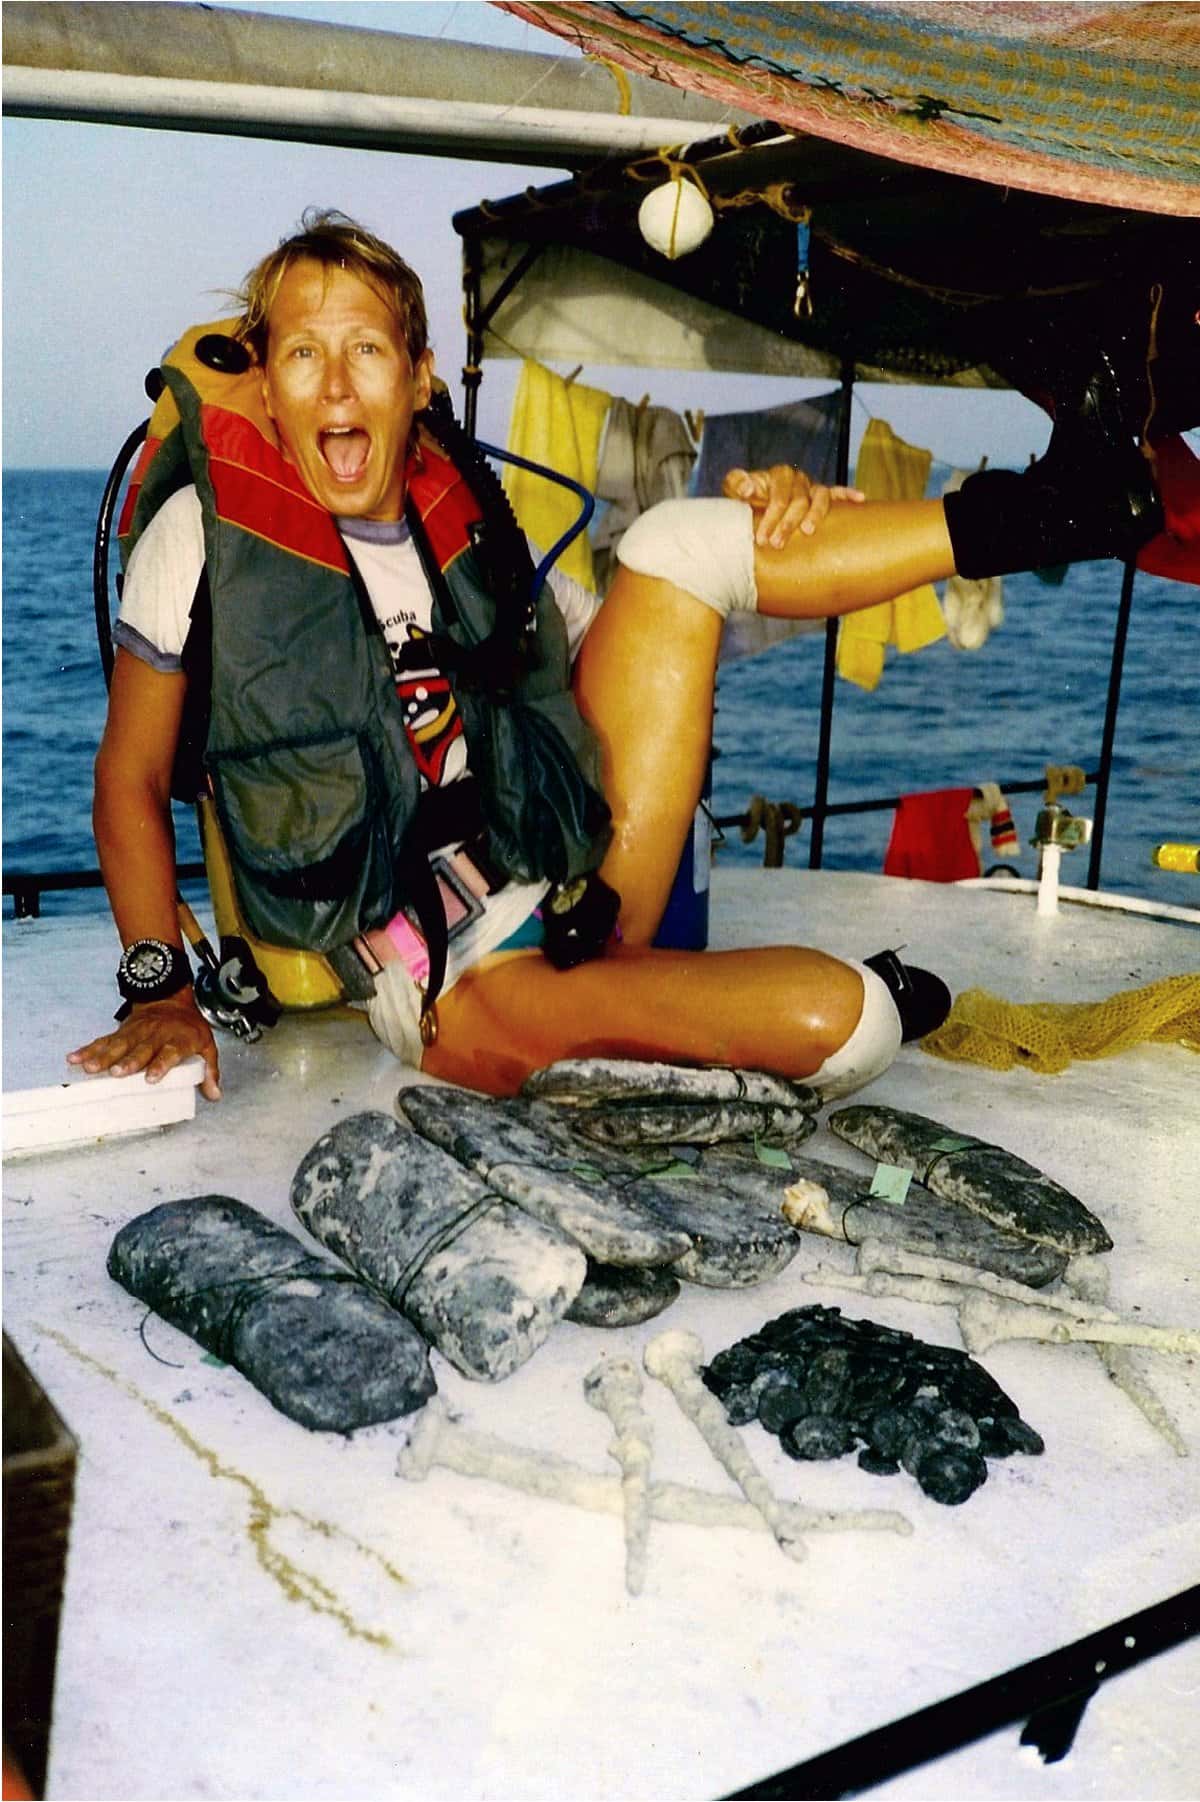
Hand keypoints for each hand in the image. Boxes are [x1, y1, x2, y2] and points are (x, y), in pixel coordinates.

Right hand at [68, 993, 221, 1101]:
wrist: (170, 1000)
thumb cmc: (188, 1028)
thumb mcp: (207, 1045)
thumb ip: (211, 1070)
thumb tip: (214, 1095)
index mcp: (178, 1039)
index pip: (170, 1052)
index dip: (161, 1064)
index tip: (152, 1077)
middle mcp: (155, 1035)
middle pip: (141, 1049)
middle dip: (128, 1061)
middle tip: (116, 1073)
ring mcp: (136, 1032)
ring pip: (119, 1044)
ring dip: (103, 1056)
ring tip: (89, 1068)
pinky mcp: (122, 1031)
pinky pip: (104, 1040)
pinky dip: (89, 1049)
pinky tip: (75, 1057)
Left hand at [722, 464, 865, 547]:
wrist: (756, 500)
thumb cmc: (745, 496)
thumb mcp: (734, 487)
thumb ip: (737, 483)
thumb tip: (749, 490)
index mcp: (779, 474)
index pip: (778, 496)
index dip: (770, 518)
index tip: (762, 539)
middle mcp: (799, 479)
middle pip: (798, 501)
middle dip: (787, 524)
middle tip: (776, 544)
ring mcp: (813, 487)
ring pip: (820, 499)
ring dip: (815, 516)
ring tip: (808, 531)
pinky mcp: (822, 496)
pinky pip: (838, 492)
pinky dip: (849, 494)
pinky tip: (861, 499)